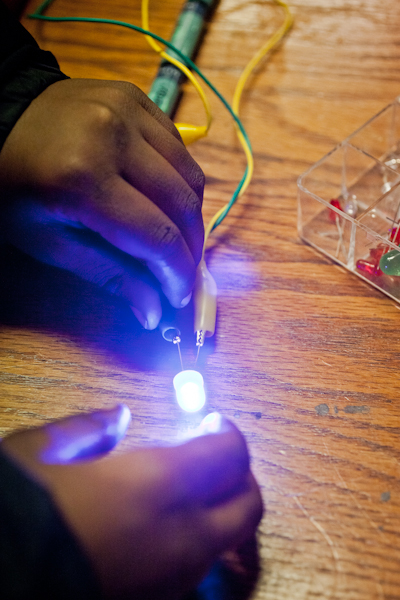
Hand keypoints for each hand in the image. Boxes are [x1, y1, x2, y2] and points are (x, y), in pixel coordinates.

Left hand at [0, 79, 204, 328]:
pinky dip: (179, 181)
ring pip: (190, 175)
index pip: (157, 236)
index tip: (179, 294)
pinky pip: (178, 148)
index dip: (177, 273)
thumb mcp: (52, 242)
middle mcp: (113, 137)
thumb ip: (111, 276)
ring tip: (177, 238)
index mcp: (82, 180)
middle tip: (182, 271)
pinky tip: (164, 199)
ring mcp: (128, 110)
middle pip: (182, 205)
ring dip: (190, 216)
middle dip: (191, 248)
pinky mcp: (136, 97)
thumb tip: (155, 314)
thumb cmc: (15, 190)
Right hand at [1, 407, 262, 599]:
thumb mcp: (42, 452)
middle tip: (215, 454)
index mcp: (162, 486)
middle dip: (242, 474)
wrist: (0, 584)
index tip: (212, 420)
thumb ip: (88, 429)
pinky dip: (198, 539)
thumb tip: (117, 416)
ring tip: (188, 488)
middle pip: (249, 506)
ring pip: (228, 540)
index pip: (231, 453)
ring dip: (222, 508)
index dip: (228, 430)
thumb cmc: (24, 511)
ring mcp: (176, 578)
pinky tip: (161, 526)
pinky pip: (198, 567)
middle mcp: (184, 536)